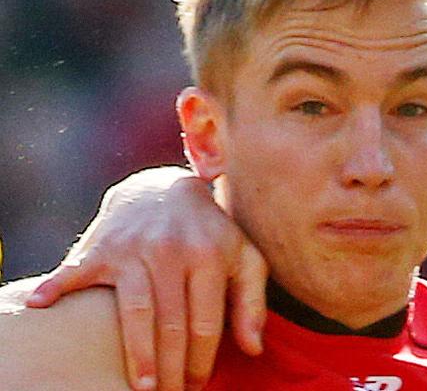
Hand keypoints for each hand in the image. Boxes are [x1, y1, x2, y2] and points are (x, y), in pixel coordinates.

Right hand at [26, 167, 267, 390]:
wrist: (165, 189)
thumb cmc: (210, 232)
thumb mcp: (244, 257)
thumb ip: (252, 301)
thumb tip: (253, 349)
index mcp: (209, 256)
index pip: (205, 323)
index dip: (202, 362)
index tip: (197, 386)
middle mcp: (171, 251)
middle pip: (170, 323)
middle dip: (170, 368)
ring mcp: (134, 248)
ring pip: (135, 311)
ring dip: (136, 353)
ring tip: (141, 387)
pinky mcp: (102, 246)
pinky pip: (76, 270)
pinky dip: (56, 286)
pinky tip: (39, 305)